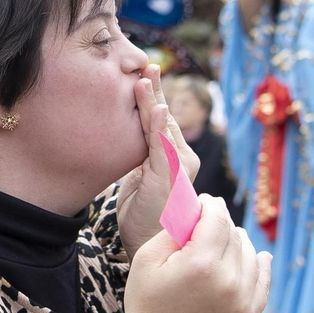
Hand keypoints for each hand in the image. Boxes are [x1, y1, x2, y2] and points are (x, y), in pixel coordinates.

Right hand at [110, 195, 273, 312]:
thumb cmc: (147, 304)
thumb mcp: (147, 259)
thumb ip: (173, 228)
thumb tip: (196, 208)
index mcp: (201, 263)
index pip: (218, 217)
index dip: (210, 205)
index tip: (202, 204)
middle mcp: (229, 279)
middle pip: (235, 233)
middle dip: (220, 224)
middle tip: (205, 226)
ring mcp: (243, 299)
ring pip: (251, 252)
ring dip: (237, 243)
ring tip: (221, 245)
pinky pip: (264, 277)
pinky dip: (259, 264)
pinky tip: (256, 257)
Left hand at [117, 65, 201, 258]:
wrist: (148, 247)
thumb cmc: (142, 217)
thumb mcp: (137, 179)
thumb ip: (140, 156)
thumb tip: (129, 134)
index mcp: (174, 157)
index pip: (161, 121)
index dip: (152, 97)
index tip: (143, 74)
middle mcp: (183, 159)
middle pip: (165, 118)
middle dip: (155, 90)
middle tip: (147, 65)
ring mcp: (180, 167)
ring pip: (163, 128)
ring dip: (153, 101)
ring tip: (145, 78)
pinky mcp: (172, 177)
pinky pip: (163, 146)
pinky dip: (158, 126)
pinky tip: (158, 107)